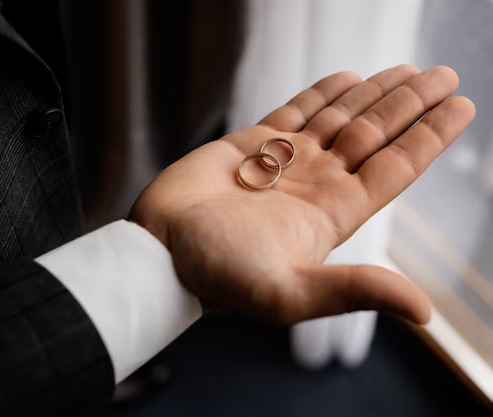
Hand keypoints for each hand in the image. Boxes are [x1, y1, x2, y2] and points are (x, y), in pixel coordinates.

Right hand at [130, 65, 474, 324]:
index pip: (393, 167)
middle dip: (409, 104)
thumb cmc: (215, 275)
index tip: (459, 105)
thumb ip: (353, 291)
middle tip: (442, 74)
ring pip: (339, 118)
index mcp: (330, 214)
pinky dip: (322, 93)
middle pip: (373, 135)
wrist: (158, 251)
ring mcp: (282, 163)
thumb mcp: (287, 292)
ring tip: (406, 71)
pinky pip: (295, 112)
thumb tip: (422, 311)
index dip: (428, 137)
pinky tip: (348, 79)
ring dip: (374, 94)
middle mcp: (313, 184)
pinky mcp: (248, 146)